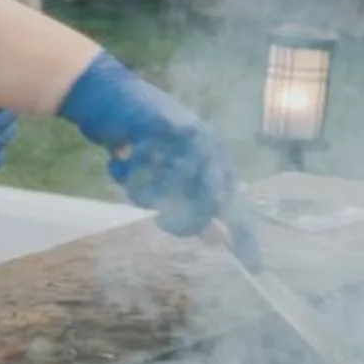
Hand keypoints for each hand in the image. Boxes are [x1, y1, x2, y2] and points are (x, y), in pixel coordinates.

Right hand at [56, 51, 232, 236]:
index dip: (244, 236)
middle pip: (203, 206)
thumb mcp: (173, 173)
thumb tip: (217, 241)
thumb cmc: (142, 136)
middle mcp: (208, 146)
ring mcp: (183, 134)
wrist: (107, 95)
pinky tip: (120, 155)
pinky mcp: (155, 126)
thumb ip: (195, 203)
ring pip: (166, 194)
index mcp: (216, 157)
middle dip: (179, 219)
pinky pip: (139, 172)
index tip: (255, 268)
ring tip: (133, 168)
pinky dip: (124, 170)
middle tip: (160, 215)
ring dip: (142, 189)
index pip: (234, 204)